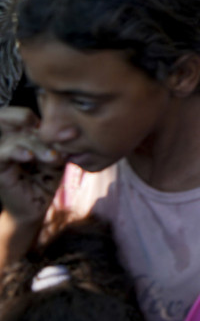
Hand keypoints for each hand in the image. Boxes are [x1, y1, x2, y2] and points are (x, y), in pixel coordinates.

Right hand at [0, 108, 64, 223]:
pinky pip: (2, 153)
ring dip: (39, 146)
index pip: (23, 114)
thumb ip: (58, 142)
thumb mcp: (55, 156)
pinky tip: (29, 157)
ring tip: (54, 158)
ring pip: (17, 137)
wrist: (35, 206)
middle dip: (43, 128)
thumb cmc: (46, 179)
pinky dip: (17, 152)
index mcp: (20, 133)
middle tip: (65, 136)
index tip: (71, 132)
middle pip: (18, 120)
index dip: (45, 117)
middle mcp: (8, 139)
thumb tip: (72, 129)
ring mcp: (2, 152)